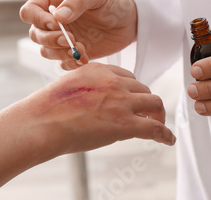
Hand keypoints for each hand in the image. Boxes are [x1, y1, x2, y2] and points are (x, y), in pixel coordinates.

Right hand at [20, 0, 136, 69]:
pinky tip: (86, 58)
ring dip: (60, 54)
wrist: (132, 20)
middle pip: (35, 34)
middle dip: (51, 40)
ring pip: (45, 51)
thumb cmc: (114, 0)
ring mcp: (62, 37)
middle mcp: (53, 19)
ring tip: (82, 50)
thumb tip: (57, 16)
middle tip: (72, 41)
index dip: (38, 20)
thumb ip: (77, 1)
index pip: (29, 11)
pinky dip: (70, 63)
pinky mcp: (72, 52)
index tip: (57, 25)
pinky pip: (61, 63)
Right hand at [25, 63, 175, 154]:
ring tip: (157, 125)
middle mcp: (114, 81)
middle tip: (146, 114)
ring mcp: (122, 101)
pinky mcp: (126, 123)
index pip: (126, 76)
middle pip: (142, 88)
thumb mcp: (69, 85)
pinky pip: (154, 128)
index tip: (133, 98)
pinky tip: (168, 140)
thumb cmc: (48, 109)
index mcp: (99, 70)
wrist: (42, 122)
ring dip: (157, 115)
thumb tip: (93, 101)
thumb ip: (87, 87)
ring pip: (154, 103)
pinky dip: (165, 134)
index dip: (132, 89)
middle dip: (145, 101)